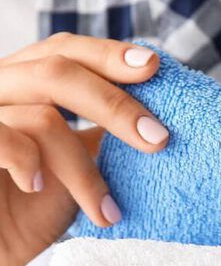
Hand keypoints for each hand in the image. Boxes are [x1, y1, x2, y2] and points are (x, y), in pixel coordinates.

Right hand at [0, 33, 168, 265]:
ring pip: (42, 119)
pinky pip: (4, 140)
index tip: (155, 68)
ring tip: (107, 211)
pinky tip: (39, 188)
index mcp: (22, 85)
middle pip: (57, 69)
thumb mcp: (76, 169)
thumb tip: (158, 119)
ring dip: (85, 170)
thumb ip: (102, 136)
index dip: (108, 55)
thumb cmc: (27, 215)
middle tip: (159, 139)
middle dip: (115, 104)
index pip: (64, 50)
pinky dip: (30, 163)